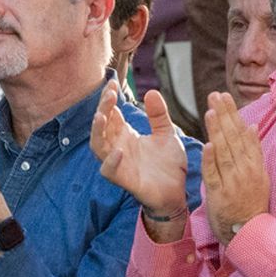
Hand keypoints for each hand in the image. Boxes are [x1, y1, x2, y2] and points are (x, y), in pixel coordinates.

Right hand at [92, 85, 190, 232]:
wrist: (178, 192)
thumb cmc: (169, 165)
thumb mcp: (166, 134)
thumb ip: (159, 115)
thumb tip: (151, 92)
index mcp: (126, 135)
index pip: (111, 113)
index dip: (109, 99)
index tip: (113, 83)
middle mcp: (118, 147)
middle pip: (102, 126)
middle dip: (103, 109)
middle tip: (110, 94)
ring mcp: (119, 163)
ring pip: (98, 146)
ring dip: (97, 131)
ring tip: (101, 116)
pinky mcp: (124, 180)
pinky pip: (109, 171)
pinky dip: (110, 161)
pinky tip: (118, 150)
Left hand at [200, 92, 268, 241]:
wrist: (248, 232)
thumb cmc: (250, 203)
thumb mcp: (258, 175)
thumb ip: (253, 151)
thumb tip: (251, 126)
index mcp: (255, 164)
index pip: (243, 134)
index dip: (234, 114)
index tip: (225, 96)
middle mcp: (246, 170)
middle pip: (234, 138)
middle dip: (225, 115)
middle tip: (216, 95)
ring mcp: (233, 182)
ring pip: (225, 153)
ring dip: (218, 131)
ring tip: (211, 111)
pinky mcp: (220, 195)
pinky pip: (215, 174)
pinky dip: (211, 160)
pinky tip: (208, 144)